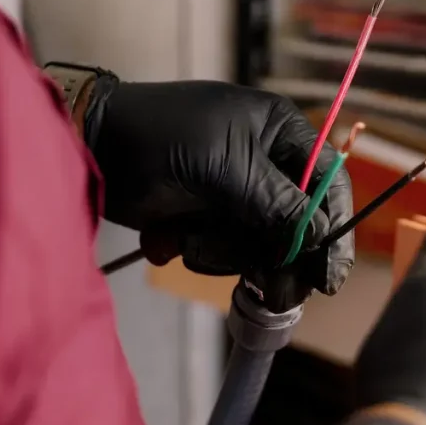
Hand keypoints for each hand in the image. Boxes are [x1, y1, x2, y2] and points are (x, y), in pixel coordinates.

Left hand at [89, 80, 353, 311]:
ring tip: (190, 237)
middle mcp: (266, 164)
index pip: (328, 182)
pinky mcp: (208, 219)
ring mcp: (236, 194)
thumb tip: (320, 237)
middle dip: (275, 255)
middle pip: (298, 225)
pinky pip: (226, 252)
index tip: (328, 276)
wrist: (91, 145)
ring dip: (225, 252)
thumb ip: (277, 204)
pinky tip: (171, 236)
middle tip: (272, 291)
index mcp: (281, 133)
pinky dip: (201, 251)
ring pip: (260, 245)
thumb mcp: (225, 167)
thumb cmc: (161, 138)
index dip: (334, 229)